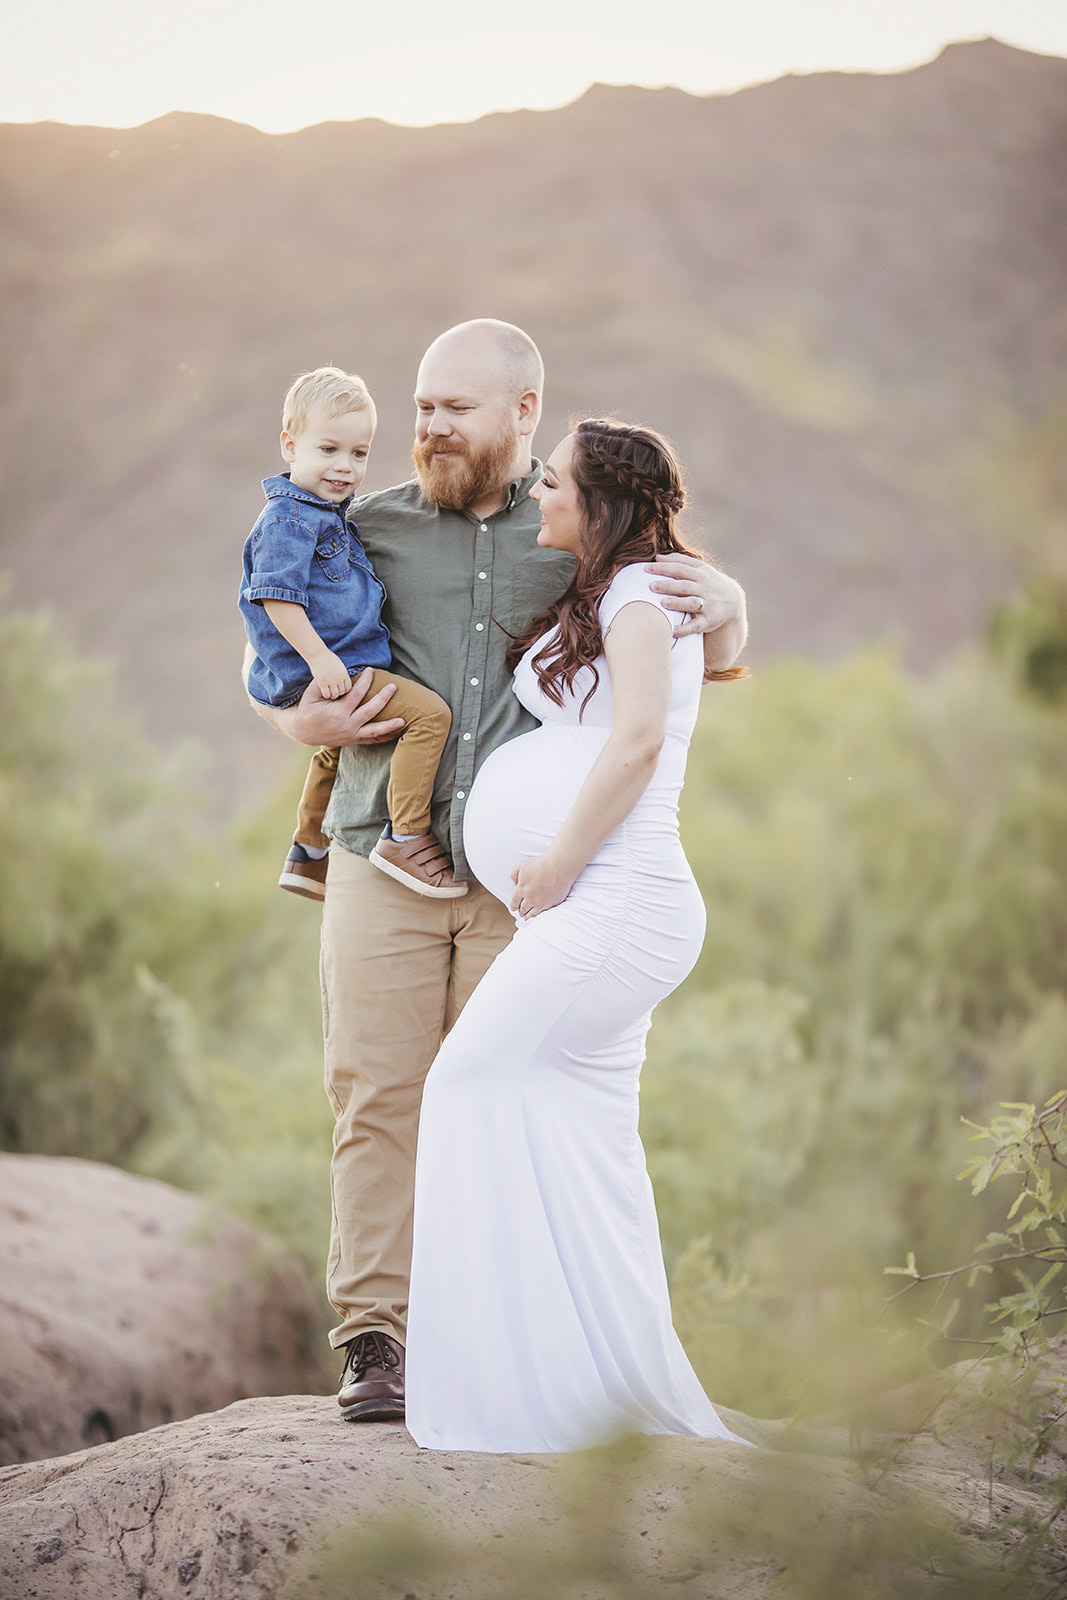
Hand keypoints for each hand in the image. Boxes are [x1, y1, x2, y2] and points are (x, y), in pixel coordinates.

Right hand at [290, 668, 405, 746]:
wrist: (304, 732)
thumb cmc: (308, 710)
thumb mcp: (311, 695)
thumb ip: (322, 683)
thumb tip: (334, 671)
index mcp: (338, 712)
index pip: (356, 694)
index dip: (365, 681)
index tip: (371, 670)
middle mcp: (347, 724)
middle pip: (370, 711)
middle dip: (383, 698)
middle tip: (393, 686)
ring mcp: (352, 734)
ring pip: (374, 731)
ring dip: (389, 726)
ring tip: (403, 720)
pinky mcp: (354, 740)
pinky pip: (372, 740)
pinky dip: (385, 737)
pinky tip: (397, 733)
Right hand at [309, 651, 352, 699]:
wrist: (318, 654)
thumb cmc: (327, 657)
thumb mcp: (338, 664)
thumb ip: (341, 672)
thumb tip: (343, 679)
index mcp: (344, 673)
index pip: (348, 687)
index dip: (345, 690)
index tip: (340, 689)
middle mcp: (339, 678)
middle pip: (342, 692)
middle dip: (338, 693)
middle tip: (334, 692)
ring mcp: (331, 681)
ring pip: (335, 694)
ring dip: (332, 695)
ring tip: (329, 693)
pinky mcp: (322, 682)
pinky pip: (326, 694)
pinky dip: (326, 695)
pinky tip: (324, 692)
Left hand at [509, 852, 576, 918]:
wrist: (559, 866)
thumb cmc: (540, 864)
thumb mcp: (521, 865)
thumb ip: (513, 875)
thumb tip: (515, 883)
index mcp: (521, 890)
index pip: (514, 902)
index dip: (513, 906)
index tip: (513, 908)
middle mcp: (531, 899)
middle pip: (523, 909)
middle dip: (521, 912)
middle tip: (521, 913)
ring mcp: (542, 902)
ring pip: (533, 913)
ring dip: (529, 916)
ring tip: (527, 918)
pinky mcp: (553, 903)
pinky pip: (545, 911)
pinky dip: (540, 914)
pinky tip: (540, 913)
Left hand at [645, 554, 743, 637]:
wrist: (733, 602)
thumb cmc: (709, 583)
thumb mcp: (700, 569)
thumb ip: (680, 561)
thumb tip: (658, 557)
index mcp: (700, 575)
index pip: (680, 569)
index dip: (664, 568)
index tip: (646, 568)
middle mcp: (704, 589)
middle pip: (684, 585)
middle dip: (668, 585)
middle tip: (651, 585)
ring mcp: (706, 605)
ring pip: (691, 603)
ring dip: (678, 603)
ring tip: (663, 603)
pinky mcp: (707, 621)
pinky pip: (695, 626)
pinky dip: (684, 629)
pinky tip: (672, 631)